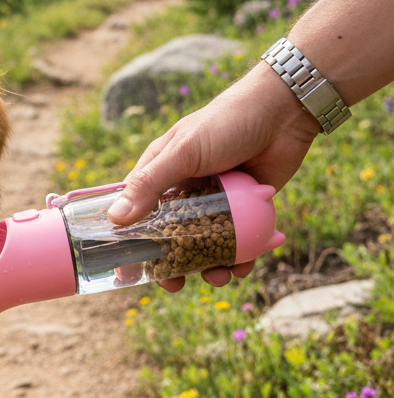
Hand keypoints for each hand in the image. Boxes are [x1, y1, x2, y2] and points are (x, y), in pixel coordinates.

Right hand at [107, 63, 318, 290]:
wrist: (282, 112)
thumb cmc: (225, 123)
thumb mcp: (183, 152)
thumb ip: (150, 184)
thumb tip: (115, 218)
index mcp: (161, 173)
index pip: (135, 211)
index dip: (129, 241)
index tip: (126, 271)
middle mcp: (184, 189)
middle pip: (169, 235)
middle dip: (171, 263)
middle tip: (174, 284)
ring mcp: (215, 201)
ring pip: (205, 243)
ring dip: (209, 265)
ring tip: (219, 276)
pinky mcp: (245, 208)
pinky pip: (238, 240)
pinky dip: (240, 256)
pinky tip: (245, 266)